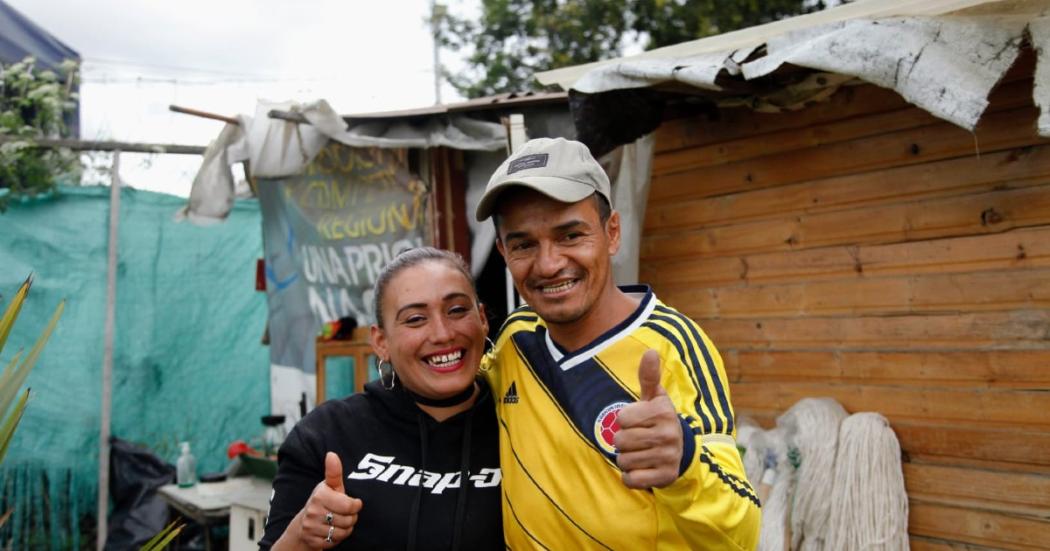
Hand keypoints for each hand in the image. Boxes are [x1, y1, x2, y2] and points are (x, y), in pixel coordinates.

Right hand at [298, 452, 362, 548]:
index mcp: (320, 496)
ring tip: (339, 521)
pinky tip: (331, 531)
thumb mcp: (330, 486)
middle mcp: (313, 512)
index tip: (354, 503)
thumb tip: (332, 454)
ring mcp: (311, 528)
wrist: (304, 524)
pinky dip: (336, 538)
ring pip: (343, 532)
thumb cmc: (323, 501)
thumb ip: (334, 472)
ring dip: (345, 528)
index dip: (356, 506)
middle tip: (345, 514)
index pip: (350, 506)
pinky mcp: (312, 541)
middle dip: (351, 518)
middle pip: (348, 520)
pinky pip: (334, 542)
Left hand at [614, 349, 683, 488]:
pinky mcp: (665, 477)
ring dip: (627, 458)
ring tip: (642, 452)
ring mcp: (667, 457)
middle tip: (639, 439)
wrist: (682, 451)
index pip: (621, 418)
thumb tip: (651, 351)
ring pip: (623, 460)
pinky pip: (631, 479)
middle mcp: (668, 434)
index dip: (625, 420)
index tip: (639, 421)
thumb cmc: (659, 419)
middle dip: (623, 441)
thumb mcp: (655, 397)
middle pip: (619, 440)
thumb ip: (649, 376)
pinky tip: (643, 467)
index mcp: (663, 412)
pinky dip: (631, 476)